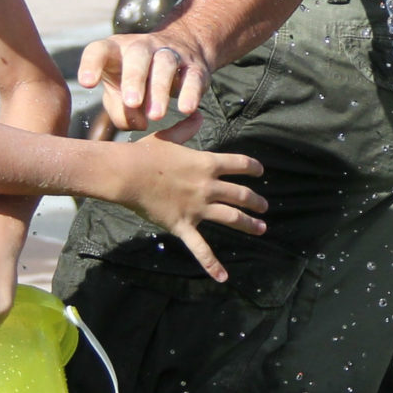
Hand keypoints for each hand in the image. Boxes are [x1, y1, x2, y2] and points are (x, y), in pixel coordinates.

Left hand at [78, 29, 214, 130]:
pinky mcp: (194, 67)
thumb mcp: (119, 93)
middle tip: (131, 102)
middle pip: (137, 55)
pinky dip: (190, 92)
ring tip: (155, 116)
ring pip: (165, 64)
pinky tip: (186, 109)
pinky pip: (193, 77)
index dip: (92, 64)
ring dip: (160, 89)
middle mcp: (142, 47)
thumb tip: (138, 122)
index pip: (100, 50)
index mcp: (116, 50)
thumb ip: (119, 110)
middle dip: (134, 78)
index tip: (87, 83)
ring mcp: (170, 53)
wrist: (179, 50)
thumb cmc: (135, 80)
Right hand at [114, 113, 267, 282]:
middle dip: (256, 201)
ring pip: (231, 217)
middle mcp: (207, 186)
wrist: (127, 174)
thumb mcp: (168, 136)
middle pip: (241, 194)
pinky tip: (223, 277)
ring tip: (261, 228)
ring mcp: (197, 207)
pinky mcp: (183, 225)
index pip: (239, 164)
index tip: (260, 172)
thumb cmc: (145, 154)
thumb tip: (199, 115)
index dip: (253, 167)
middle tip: (264, 207)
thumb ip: (186, 128)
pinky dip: (212, 264)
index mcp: (206, 163)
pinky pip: (201, 248)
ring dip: (249, 223)